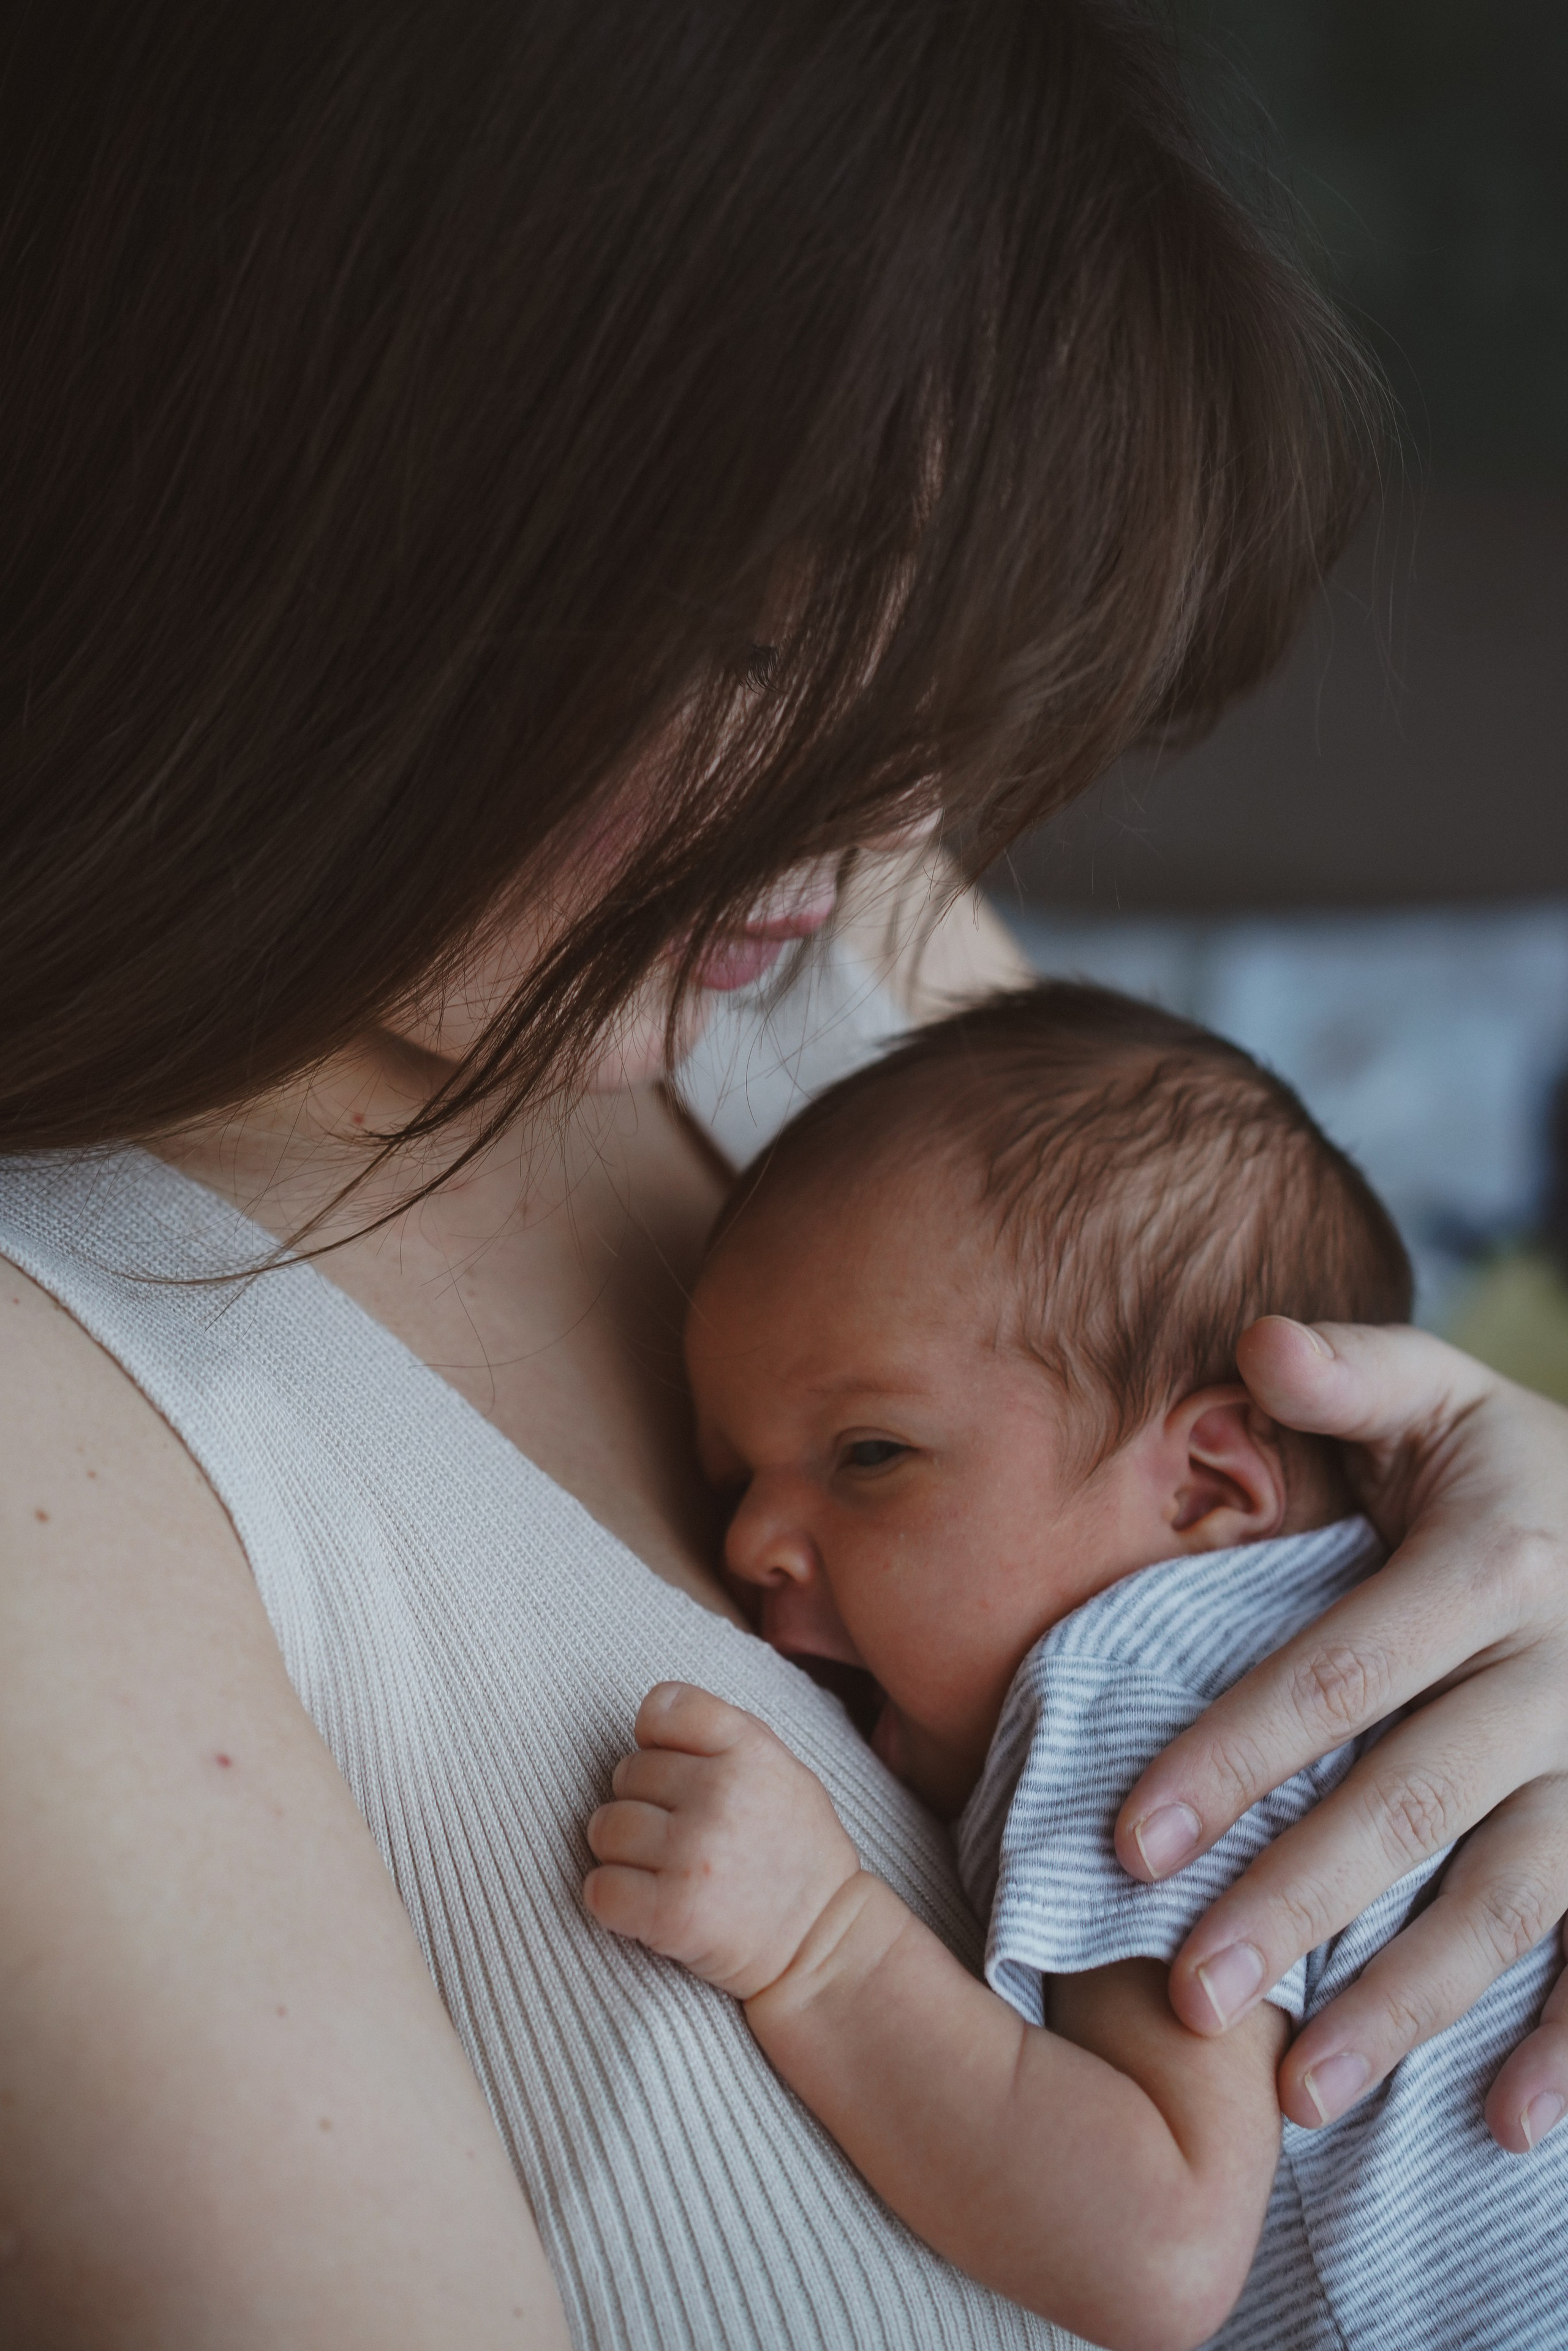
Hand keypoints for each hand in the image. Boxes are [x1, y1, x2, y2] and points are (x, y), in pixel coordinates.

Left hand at [583, 1683, 861, 2000]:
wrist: (821, 1941)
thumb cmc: (794, 1849)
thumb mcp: (780, 1769)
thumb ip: (721, 1736)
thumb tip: (648, 1722)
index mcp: (749, 1749)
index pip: (662, 1706)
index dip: (656, 1737)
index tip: (673, 1766)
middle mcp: (719, 1794)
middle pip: (626, 1772)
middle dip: (644, 1802)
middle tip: (683, 1833)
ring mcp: (693, 1855)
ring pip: (604, 1827)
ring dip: (622, 1851)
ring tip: (664, 1868)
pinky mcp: (671, 1914)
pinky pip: (598, 1888)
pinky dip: (611, 1897)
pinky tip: (644, 1902)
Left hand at [1114, 1319, 1567, 2150]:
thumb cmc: (1533, 1478)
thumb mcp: (1455, 1400)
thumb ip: (1354, 1373)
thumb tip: (1251, 1337)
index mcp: (1489, 1568)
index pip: (1333, 1675)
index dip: (1230, 1758)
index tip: (1130, 1842)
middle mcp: (1559, 1675)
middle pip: (1412, 1803)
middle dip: (1298, 1904)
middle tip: (1192, 2000)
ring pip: (1510, 1898)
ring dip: (1410, 2001)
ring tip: (1304, 2092)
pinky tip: (1501, 2120)